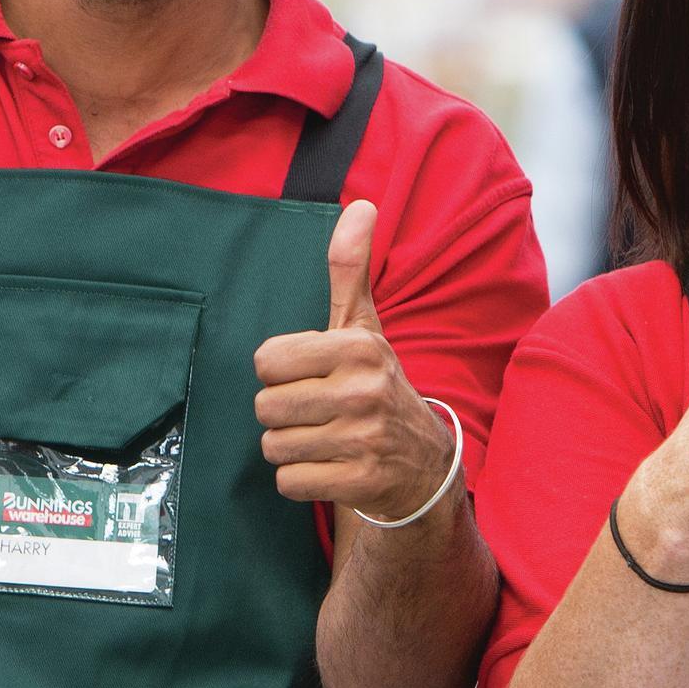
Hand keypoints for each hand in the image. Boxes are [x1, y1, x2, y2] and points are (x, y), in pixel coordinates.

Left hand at [254, 201, 454, 518]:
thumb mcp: (364, 327)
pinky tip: (329, 468)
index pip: (265, 361)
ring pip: (274, 446)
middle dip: (282, 414)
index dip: (279, 373)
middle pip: (265, 406)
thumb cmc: (377, 384)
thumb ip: (350, 270)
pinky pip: (290, 482)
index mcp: (357, 348)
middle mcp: (364, 390)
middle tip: (316, 413)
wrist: (423, 463)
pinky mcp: (361, 481)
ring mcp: (365, 439)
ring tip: (324, 439)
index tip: (310, 377)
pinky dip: (301, 481)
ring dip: (290, 449)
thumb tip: (360, 205)